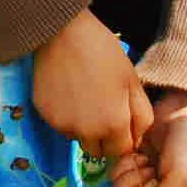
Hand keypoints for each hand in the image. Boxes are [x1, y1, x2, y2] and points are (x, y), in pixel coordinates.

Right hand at [31, 10, 150, 160]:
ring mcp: (62, 126)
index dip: (125, 138)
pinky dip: (66, 117)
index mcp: (113, 125)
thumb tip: (136, 139)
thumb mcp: (133, 83)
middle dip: (104, 139)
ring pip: (78, 138)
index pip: (122, 152)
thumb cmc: (104, 54)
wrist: (63, 35)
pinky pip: (61, 126)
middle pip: (98, 151)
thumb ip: (142, 117)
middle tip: (104, 111)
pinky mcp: (44, 116)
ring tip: (85, 99)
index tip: (122, 121)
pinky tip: (68, 94)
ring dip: (84, 128)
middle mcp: (86, 133)